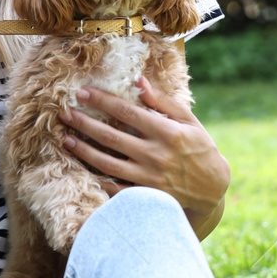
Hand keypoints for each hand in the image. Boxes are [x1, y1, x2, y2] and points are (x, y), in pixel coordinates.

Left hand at [58, 76, 229, 219]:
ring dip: (83, 150)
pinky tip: (80, 168)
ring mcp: (148, 178)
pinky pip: (113, 188)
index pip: (127, 113)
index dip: (103, 101)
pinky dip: (96, 179)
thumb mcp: (189, 122)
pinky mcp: (144, 196)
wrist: (211, 191)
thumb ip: (163, 102)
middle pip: (111, 136)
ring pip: (107, 163)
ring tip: (66, 139)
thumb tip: (139, 80)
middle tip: (65, 112)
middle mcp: (156, 155)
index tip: (83, 92)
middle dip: (84, 123)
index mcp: (167, 133)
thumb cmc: (200, 150)